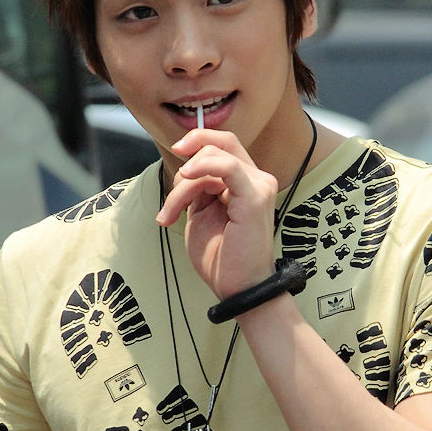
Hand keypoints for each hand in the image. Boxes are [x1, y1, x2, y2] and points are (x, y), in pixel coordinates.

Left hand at [157, 130, 277, 298]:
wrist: (238, 289)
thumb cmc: (223, 259)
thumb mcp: (201, 215)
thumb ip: (197, 189)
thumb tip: (185, 169)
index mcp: (245, 183)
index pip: (223, 146)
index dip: (198, 141)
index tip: (176, 152)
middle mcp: (257, 180)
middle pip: (222, 142)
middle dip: (189, 153)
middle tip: (173, 179)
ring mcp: (259, 186)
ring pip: (214, 157)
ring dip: (183, 183)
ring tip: (172, 213)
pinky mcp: (255, 197)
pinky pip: (227, 166)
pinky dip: (203, 167)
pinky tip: (188, 178)